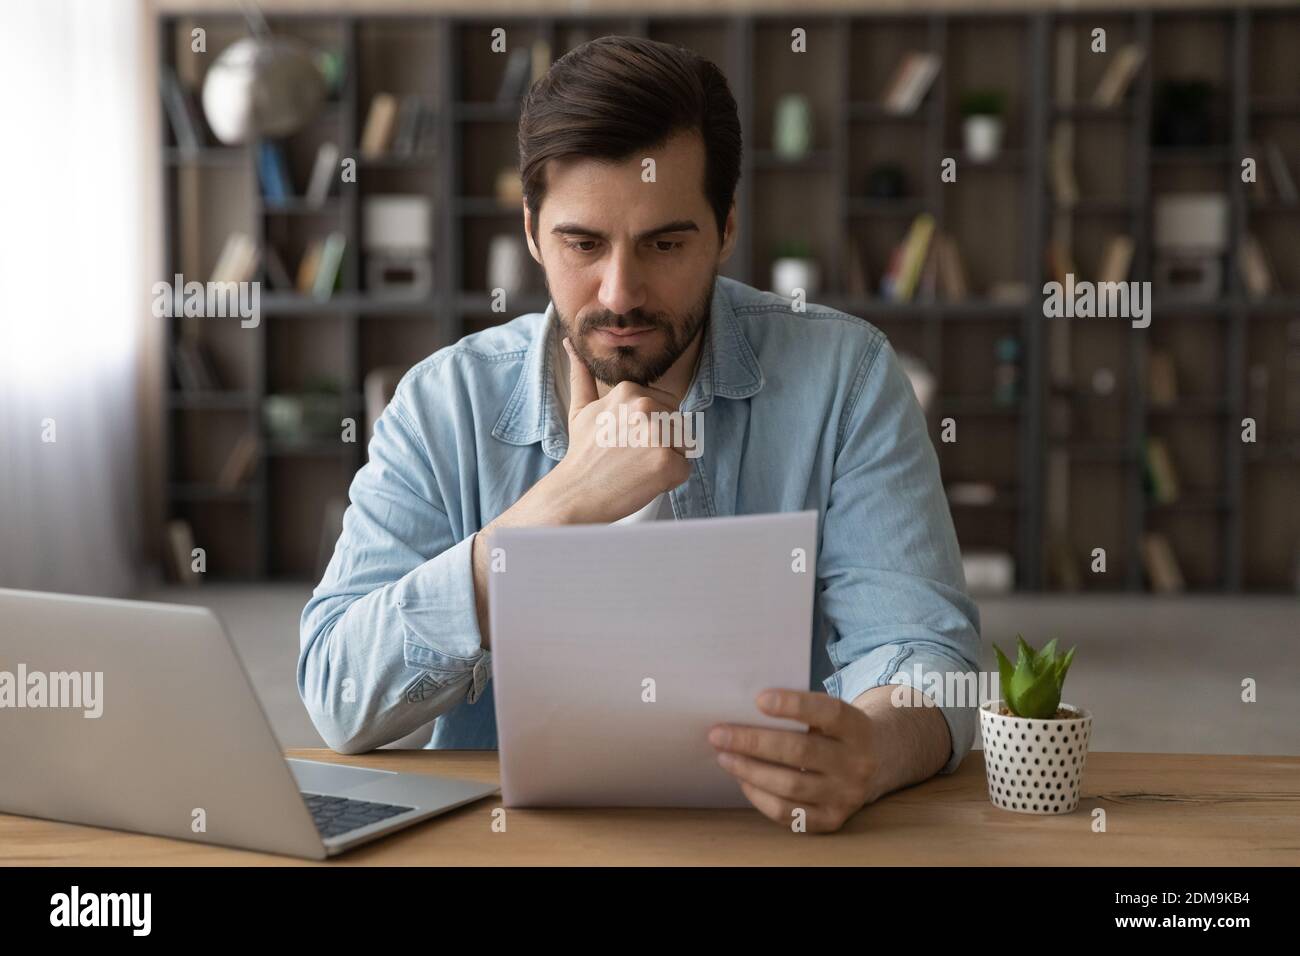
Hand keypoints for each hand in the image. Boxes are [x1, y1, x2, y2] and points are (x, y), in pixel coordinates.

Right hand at [538, 336, 690, 523]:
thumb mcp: (581, 409)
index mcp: (630, 391)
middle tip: (630, 458)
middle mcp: (646, 406)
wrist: (574, 493)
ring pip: (683, 447)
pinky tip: (643, 481)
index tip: (627, 441)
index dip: (651, 429)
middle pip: (677, 425)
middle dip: (661, 443)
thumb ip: (582, 375)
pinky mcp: (666, 462)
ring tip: (635, 469)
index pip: (665, 406)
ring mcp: (657, 434)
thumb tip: (571, 344)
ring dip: (666, 461)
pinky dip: (669, 481)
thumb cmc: (581, 455)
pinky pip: (684, 470)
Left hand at [708, 689, 884, 831]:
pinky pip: (788, 812)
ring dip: (750, 770)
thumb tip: (743, 709)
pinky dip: (760, 797)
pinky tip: (743, 780)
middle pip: (800, 751)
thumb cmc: (835, 731)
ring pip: (790, 785)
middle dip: (753, 742)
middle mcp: (857, 763)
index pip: (828, 712)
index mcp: (857, 727)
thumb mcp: (830, 713)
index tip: (758, 699)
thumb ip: (799, 710)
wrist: (874, 764)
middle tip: (718, 734)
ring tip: (724, 757)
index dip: (793, 704)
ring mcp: (846, 795)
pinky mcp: (832, 819)